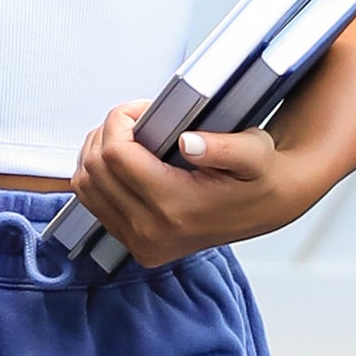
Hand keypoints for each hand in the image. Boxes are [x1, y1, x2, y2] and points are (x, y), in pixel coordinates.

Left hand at [69, 101, 315, 268]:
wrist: (268, 207)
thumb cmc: (259, 176)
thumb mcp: (254, 152)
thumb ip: (224, 146)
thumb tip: (189, 142)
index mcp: (177, 208)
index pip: (116, 156)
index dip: (120, 121)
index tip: (143, 109)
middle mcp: (152, 232)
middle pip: (94, 170)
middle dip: (106, 133)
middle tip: (135, 119)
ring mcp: (141, 244)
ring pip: (86, 188)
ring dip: (96, 154)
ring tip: (126, 137)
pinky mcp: (137, 246)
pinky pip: (93, 205)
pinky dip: (99, 176)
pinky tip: (122, 160)